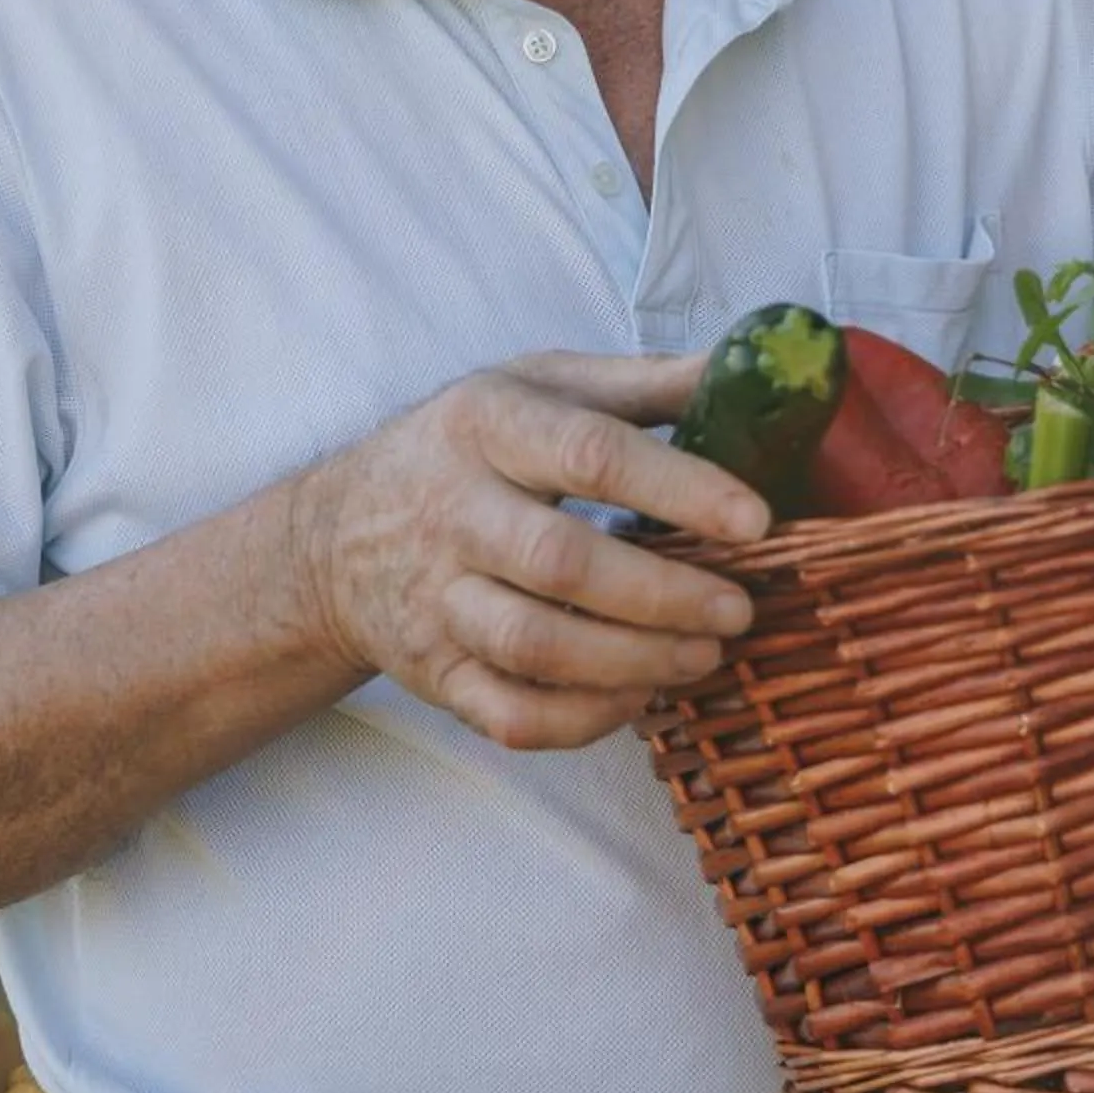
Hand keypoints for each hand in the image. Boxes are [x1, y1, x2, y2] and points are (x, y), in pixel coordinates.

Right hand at [288, 350, 765, 752]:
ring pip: (535, 645)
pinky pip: (508, 714)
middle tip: (738, 609)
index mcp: (490, 424)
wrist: (338, 532)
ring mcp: (437, 598)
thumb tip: (747, 372)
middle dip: (664, 594)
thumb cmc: (467, 447)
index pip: (590, 454)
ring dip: (633, 661)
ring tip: (704, 656)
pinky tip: (636, 696)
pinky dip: (582, 719)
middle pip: (562, 562)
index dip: (679, 488)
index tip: (755, 520)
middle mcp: (455, 510)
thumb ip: (643, 383)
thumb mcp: (539, 384)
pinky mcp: (434, 671)